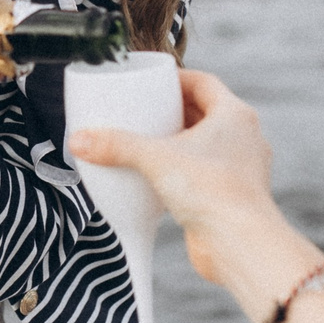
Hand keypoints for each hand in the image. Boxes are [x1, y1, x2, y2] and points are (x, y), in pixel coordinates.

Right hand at [73, 69, 323, 322]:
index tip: (153, 84)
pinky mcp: (232, 195)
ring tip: (148, 144)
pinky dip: (184, 170)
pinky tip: (160, 179)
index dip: (177, 79)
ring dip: (180, 141)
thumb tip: (79, 140)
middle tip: (145, 112)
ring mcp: (241, 167)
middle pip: (205, 112)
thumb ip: (116, 146)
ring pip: (207, 144)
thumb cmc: (212, 192)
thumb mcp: (155, 159)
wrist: (239, 243)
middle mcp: (244, 138)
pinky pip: (206, 172)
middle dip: (175, 111)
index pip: (204, 83)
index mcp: (235, 115)